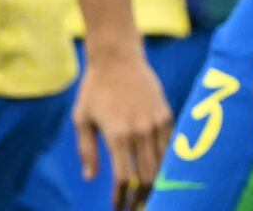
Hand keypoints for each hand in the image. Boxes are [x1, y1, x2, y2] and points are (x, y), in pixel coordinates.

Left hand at [71, 42, 170, 209]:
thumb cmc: (94, 88)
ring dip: (157, 184)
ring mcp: (156, 123)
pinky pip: (170, 146)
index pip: (125, 179)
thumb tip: (91, 177)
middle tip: (136, 207)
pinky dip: (167, 162)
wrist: (117, 56)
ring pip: (163, 164)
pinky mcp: (166, 114)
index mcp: (117, 135)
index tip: (119, 207)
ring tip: (150, 194)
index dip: (122, 198)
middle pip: (148, 177)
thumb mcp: (82, 119)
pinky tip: (161, 172)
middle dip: (142, 197)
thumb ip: (87, 150)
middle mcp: (139, 131)